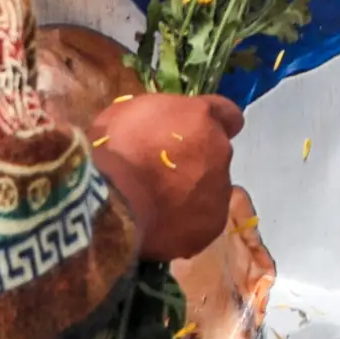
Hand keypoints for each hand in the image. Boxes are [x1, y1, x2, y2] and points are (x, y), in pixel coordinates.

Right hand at [88, 89, 244, 262]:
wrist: (110, 200)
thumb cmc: (113, 149)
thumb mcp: (129, 112)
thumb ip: (159, 118)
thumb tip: (162, 128)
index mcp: (201, 117)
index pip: (228, 115)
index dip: (214, 124)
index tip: (199, 133)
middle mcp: (220, 151)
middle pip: (216, 155)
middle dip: (196, 161)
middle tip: (163, 173)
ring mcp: (220, 189)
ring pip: (211, 189)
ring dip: (191, 193)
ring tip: (157, 205)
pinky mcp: (212, 224)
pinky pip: (201, 221)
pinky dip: (185, 223)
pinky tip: (160, 226)